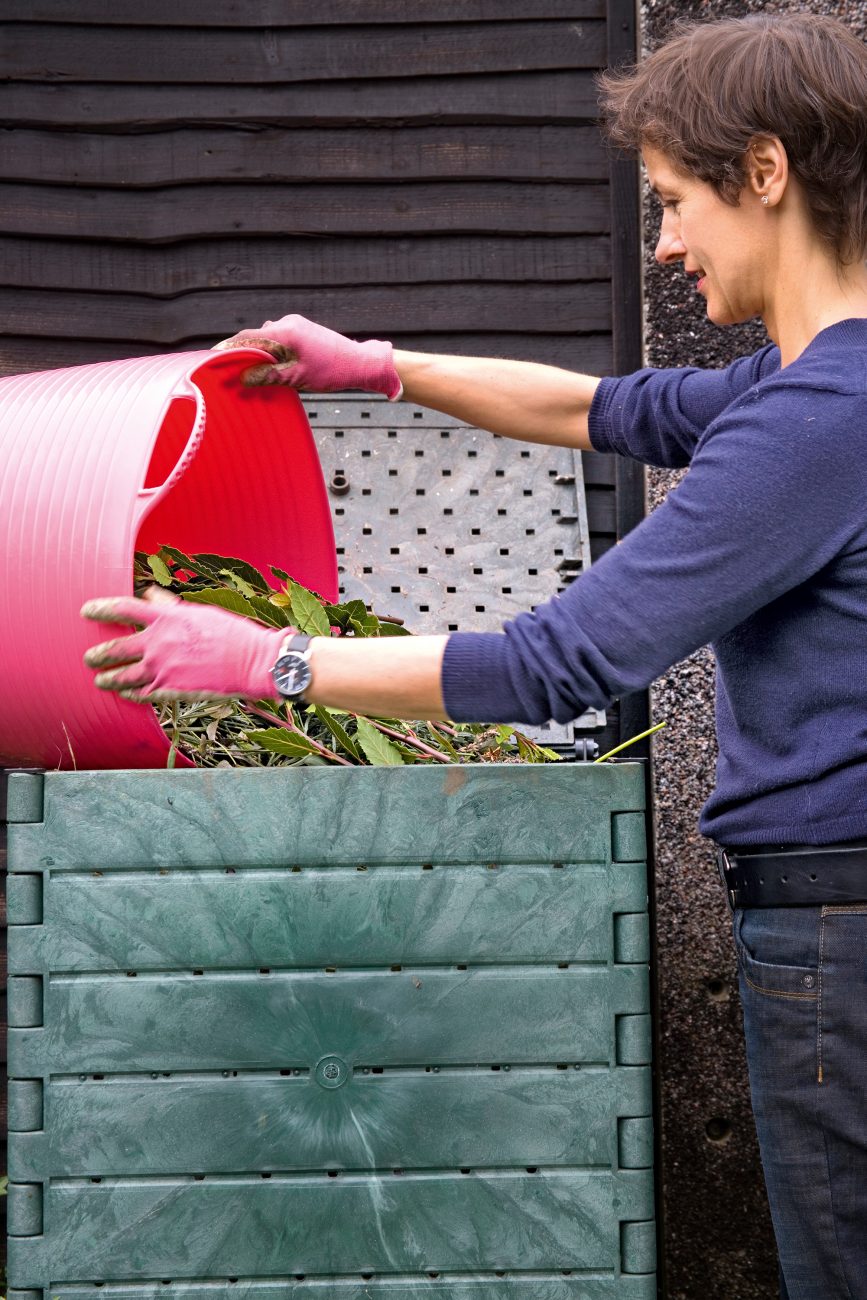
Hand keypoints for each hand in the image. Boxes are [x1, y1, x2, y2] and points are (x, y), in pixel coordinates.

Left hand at [81, 587, 289, 701]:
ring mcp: (162, 669)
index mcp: (166, 618)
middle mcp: (158, 643)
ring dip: (108, 678)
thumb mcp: (200, 612)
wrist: (252, 664)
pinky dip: (130, 693)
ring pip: (122, 676)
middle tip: (89, 658)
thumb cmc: (231, 634)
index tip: (87, 611)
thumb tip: (150, 594)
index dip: (101, 609)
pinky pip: (140, 693)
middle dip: (98, 655)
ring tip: (101, 680)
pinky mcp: (169, 690)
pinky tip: (127, 693)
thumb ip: (170, 605)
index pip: (123, 608)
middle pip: (115, 648)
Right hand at [213, 313, 401, 398]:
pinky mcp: (302, 330)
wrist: (360, 363)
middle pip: (255, 338)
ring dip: (259, 356)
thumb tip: (241, 378)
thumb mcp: (297, 378)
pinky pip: (279, 340)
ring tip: (253, 376)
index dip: (228, 348)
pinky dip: (271, 353)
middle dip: (242, 355)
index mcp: (285, 332)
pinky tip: (273, 369)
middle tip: (230, 373)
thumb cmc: (331, 371)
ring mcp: (295, 325)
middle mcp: (287, 323)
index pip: (247, 337)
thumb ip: (267, 376)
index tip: (212, 358)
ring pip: (267, 340)